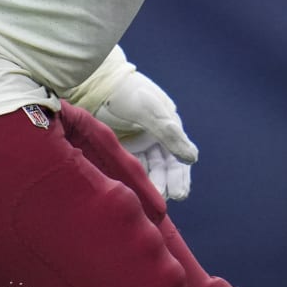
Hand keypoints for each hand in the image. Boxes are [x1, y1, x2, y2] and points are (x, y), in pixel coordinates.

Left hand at [92, 67, 199, 200]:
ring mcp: (136, 143)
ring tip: (150, 204)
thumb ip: (169, 134)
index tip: (180, 194)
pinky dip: (132, 181)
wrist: (94, 82)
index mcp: (168, 125)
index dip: (180, 175)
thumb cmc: (126, 92)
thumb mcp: (150, 110)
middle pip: (164, 166)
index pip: (177, 156)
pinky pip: (128, 168)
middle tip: (164, 202)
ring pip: (147, 170)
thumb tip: (192, 159)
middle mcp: (154, 137)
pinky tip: (133, 194)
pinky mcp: (117, 148)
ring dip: (150, 185)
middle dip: (166, 184)